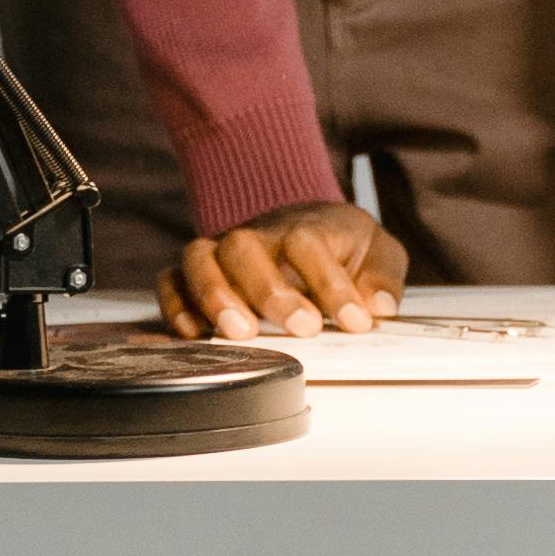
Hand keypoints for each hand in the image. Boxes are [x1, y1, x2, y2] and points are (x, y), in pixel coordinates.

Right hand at [159, 198, 406, 340]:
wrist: (307, 221)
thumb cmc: (342, 244)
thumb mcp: (378, 252)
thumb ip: (383, 277)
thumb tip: (380, 306)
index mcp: (307, 226)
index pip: (309, 245)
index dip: (331, 285)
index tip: (354, 321)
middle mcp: (259, 235)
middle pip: (245, 247)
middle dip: (270, 290)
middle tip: (301, 328)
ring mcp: (223, 251)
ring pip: (200, 258)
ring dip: (215, 295)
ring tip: (241, 333)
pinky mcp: (198, 273)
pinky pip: (171, 280)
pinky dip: (175, 305)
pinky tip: (193, 334)